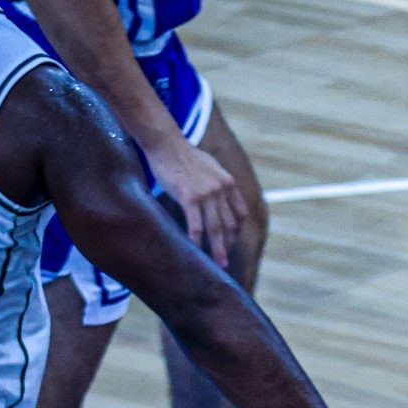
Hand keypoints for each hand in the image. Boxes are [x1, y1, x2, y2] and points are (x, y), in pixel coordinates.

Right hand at [146, 132, 248, 264]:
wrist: (166, 143)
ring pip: (216, 229)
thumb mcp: (210, 166)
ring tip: (219, 263)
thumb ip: (218, 182)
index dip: (237, 230)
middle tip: (225, 260)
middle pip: (230, 225)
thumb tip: (219, 196)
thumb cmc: (184, 154)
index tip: (232, 241)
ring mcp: (206, 194)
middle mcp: (221, 189)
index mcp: (228, 182)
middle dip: (229, 244)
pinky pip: (196, 225)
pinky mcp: (189, 198)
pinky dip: (197, 241)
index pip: (240, 213)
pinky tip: (196, 251)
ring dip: (218, 249)